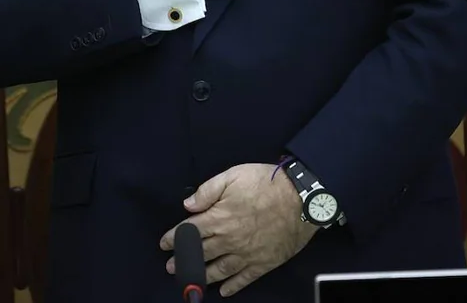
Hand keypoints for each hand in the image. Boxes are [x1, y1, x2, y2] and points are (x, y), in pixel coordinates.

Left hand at [160, 164, 316, 296]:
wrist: (302, 199)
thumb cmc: (265, 183)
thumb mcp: (232, 176)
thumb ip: (208, 191)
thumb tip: (188, 205)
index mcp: (219, 218)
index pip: (190, 231)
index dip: (175, 238)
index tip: (164, 244)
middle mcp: (229, 240)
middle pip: (201, 252)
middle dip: (184, 260)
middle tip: (171, 266)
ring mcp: (247, 254)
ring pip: (220, 269)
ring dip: (202, 275)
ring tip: (189, 279)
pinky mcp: (264, 262)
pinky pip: (245, 278)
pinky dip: (233, 286)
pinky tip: (224, 291)